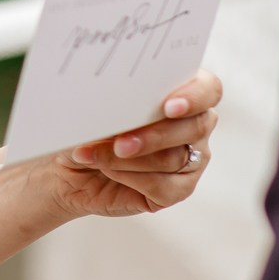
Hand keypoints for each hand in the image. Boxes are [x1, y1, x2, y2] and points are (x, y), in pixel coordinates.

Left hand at [31, 69, 221, 218]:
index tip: (168, 107)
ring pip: (174, 159)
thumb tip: (121, 107)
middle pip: (195, 127)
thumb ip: (119, 103)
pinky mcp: (178, 190)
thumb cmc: (88, 127)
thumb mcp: (98, 109)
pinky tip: (106, 170)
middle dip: (154, 135)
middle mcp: (194, 126)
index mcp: (183, 93)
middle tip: (120, 142)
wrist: (69, 166)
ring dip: (129, 159)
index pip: (208, 89)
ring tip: (94, 155)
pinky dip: (129, 178)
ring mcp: (191, 160)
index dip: (194, 97)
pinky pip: (164, 187)